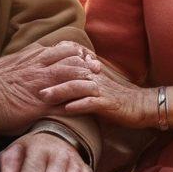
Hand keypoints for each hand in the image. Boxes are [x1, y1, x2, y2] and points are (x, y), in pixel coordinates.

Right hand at [0, 41, 104, 133]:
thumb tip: (29, 53)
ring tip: (95, 86)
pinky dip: (80, 102)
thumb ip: (22, 57)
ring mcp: (44, 85)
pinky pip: (68, 101)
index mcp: (34, 56)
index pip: (64, 48)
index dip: (78, 53)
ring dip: (87, 81)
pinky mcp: (44, 105)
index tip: (84, 58)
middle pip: (74, 59)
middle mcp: (42, 67)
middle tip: (95, 70)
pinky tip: (87, 106)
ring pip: (75, 76)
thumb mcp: (8, 62)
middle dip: (88, 64)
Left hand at [41, 53, 156, 128]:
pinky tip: (67, 109)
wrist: (143, 105)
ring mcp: (102, 89)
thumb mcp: (97, 85)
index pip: (68, 62)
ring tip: (43, 97)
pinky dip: (79, 105)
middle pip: (68, 72)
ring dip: (60, 91)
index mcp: (91, 71)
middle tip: (30, 84)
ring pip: (78, 86)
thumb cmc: (118, 97)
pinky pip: (92, 103)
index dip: (51, 63)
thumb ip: (80, 82)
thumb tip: (60, 85)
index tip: (32, 68)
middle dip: (49, 78)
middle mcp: (95, 76)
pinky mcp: (109, 103)